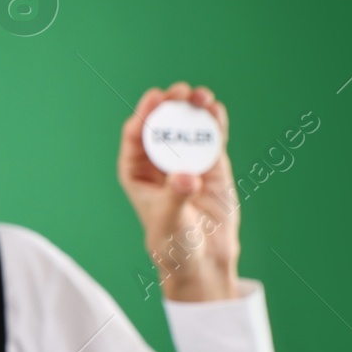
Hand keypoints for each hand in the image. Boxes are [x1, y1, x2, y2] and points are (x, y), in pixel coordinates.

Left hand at [117, 82, 240, 301]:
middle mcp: (159, 162)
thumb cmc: (174, 244)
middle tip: (181, 92)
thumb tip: (186, 176)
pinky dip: (213, 122)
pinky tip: (216, 110)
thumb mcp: (170, 221)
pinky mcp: (211, 165)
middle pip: (162, 124)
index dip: (144, 114)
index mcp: (136, 172)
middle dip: (170, 104)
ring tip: (202, 97)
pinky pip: (210, 138)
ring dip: (193, 107)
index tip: (156, 100)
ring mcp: (186, 160)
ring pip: (186, 126)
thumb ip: (176, 197)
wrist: (204, 259)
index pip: (135, 135)